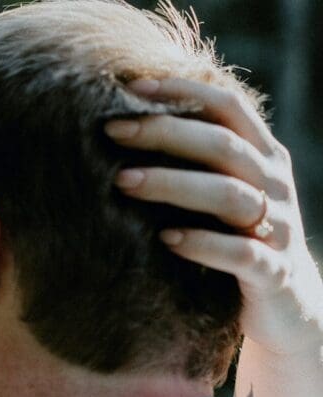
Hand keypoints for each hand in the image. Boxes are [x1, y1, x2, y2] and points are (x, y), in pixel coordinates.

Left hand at [105, 78, 322, 355]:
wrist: (288, 307)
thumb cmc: (234, 240)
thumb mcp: (220, 195)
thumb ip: (191, 163)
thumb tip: (123, 126)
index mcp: (262, 157)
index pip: (228, 108)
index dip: (184, 92)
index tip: (131, 87)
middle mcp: (274, 185)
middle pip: (223, 146)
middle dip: (165, 133)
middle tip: (111, 130)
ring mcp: (278, 229)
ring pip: (229, 196)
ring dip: (173, 185)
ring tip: (122, 182)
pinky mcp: (272, 274)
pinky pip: (241, 254)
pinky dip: (202, 244)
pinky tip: (166, 240)